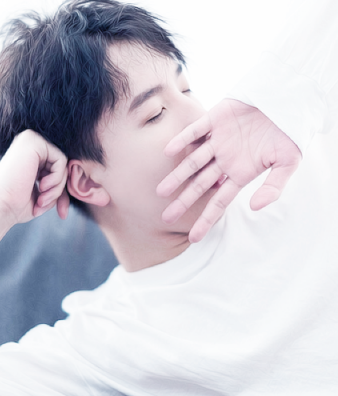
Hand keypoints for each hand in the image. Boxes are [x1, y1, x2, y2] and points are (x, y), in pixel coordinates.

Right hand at [0, 130, 69, 223]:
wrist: (1, 205)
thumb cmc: (17, 204)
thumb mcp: (44, 195)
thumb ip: (58, 184)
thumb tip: (75, 180)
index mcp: (28, 155)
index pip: (57, 170)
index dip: (60, 191)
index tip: (61, 212)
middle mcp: (28, 144)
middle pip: (61, 166)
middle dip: (59, 189)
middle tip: (45, 203)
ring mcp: (30, 139)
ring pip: (63, 164)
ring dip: (57, 187)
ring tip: (42, 199)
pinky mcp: (34, 141)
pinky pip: (61, 160)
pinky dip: (56, 178)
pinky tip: (41, 186)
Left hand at [157, 99, 301, 242]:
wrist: (287, 102)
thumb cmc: (289, 134)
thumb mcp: (288, 163)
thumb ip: (273, 187)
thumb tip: (256, 208)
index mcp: (239, 174)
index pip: (219, 201)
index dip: (206, 219)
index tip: (194, 238)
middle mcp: (224, 161)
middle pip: (199, 185)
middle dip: (183, 201)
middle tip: (165, 218)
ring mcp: (217, 141)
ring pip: (192, 162)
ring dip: (177, 176)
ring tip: (160, 192)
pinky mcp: (214, 119)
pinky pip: (195, 132)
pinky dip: (183, 141)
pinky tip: (168, 152)